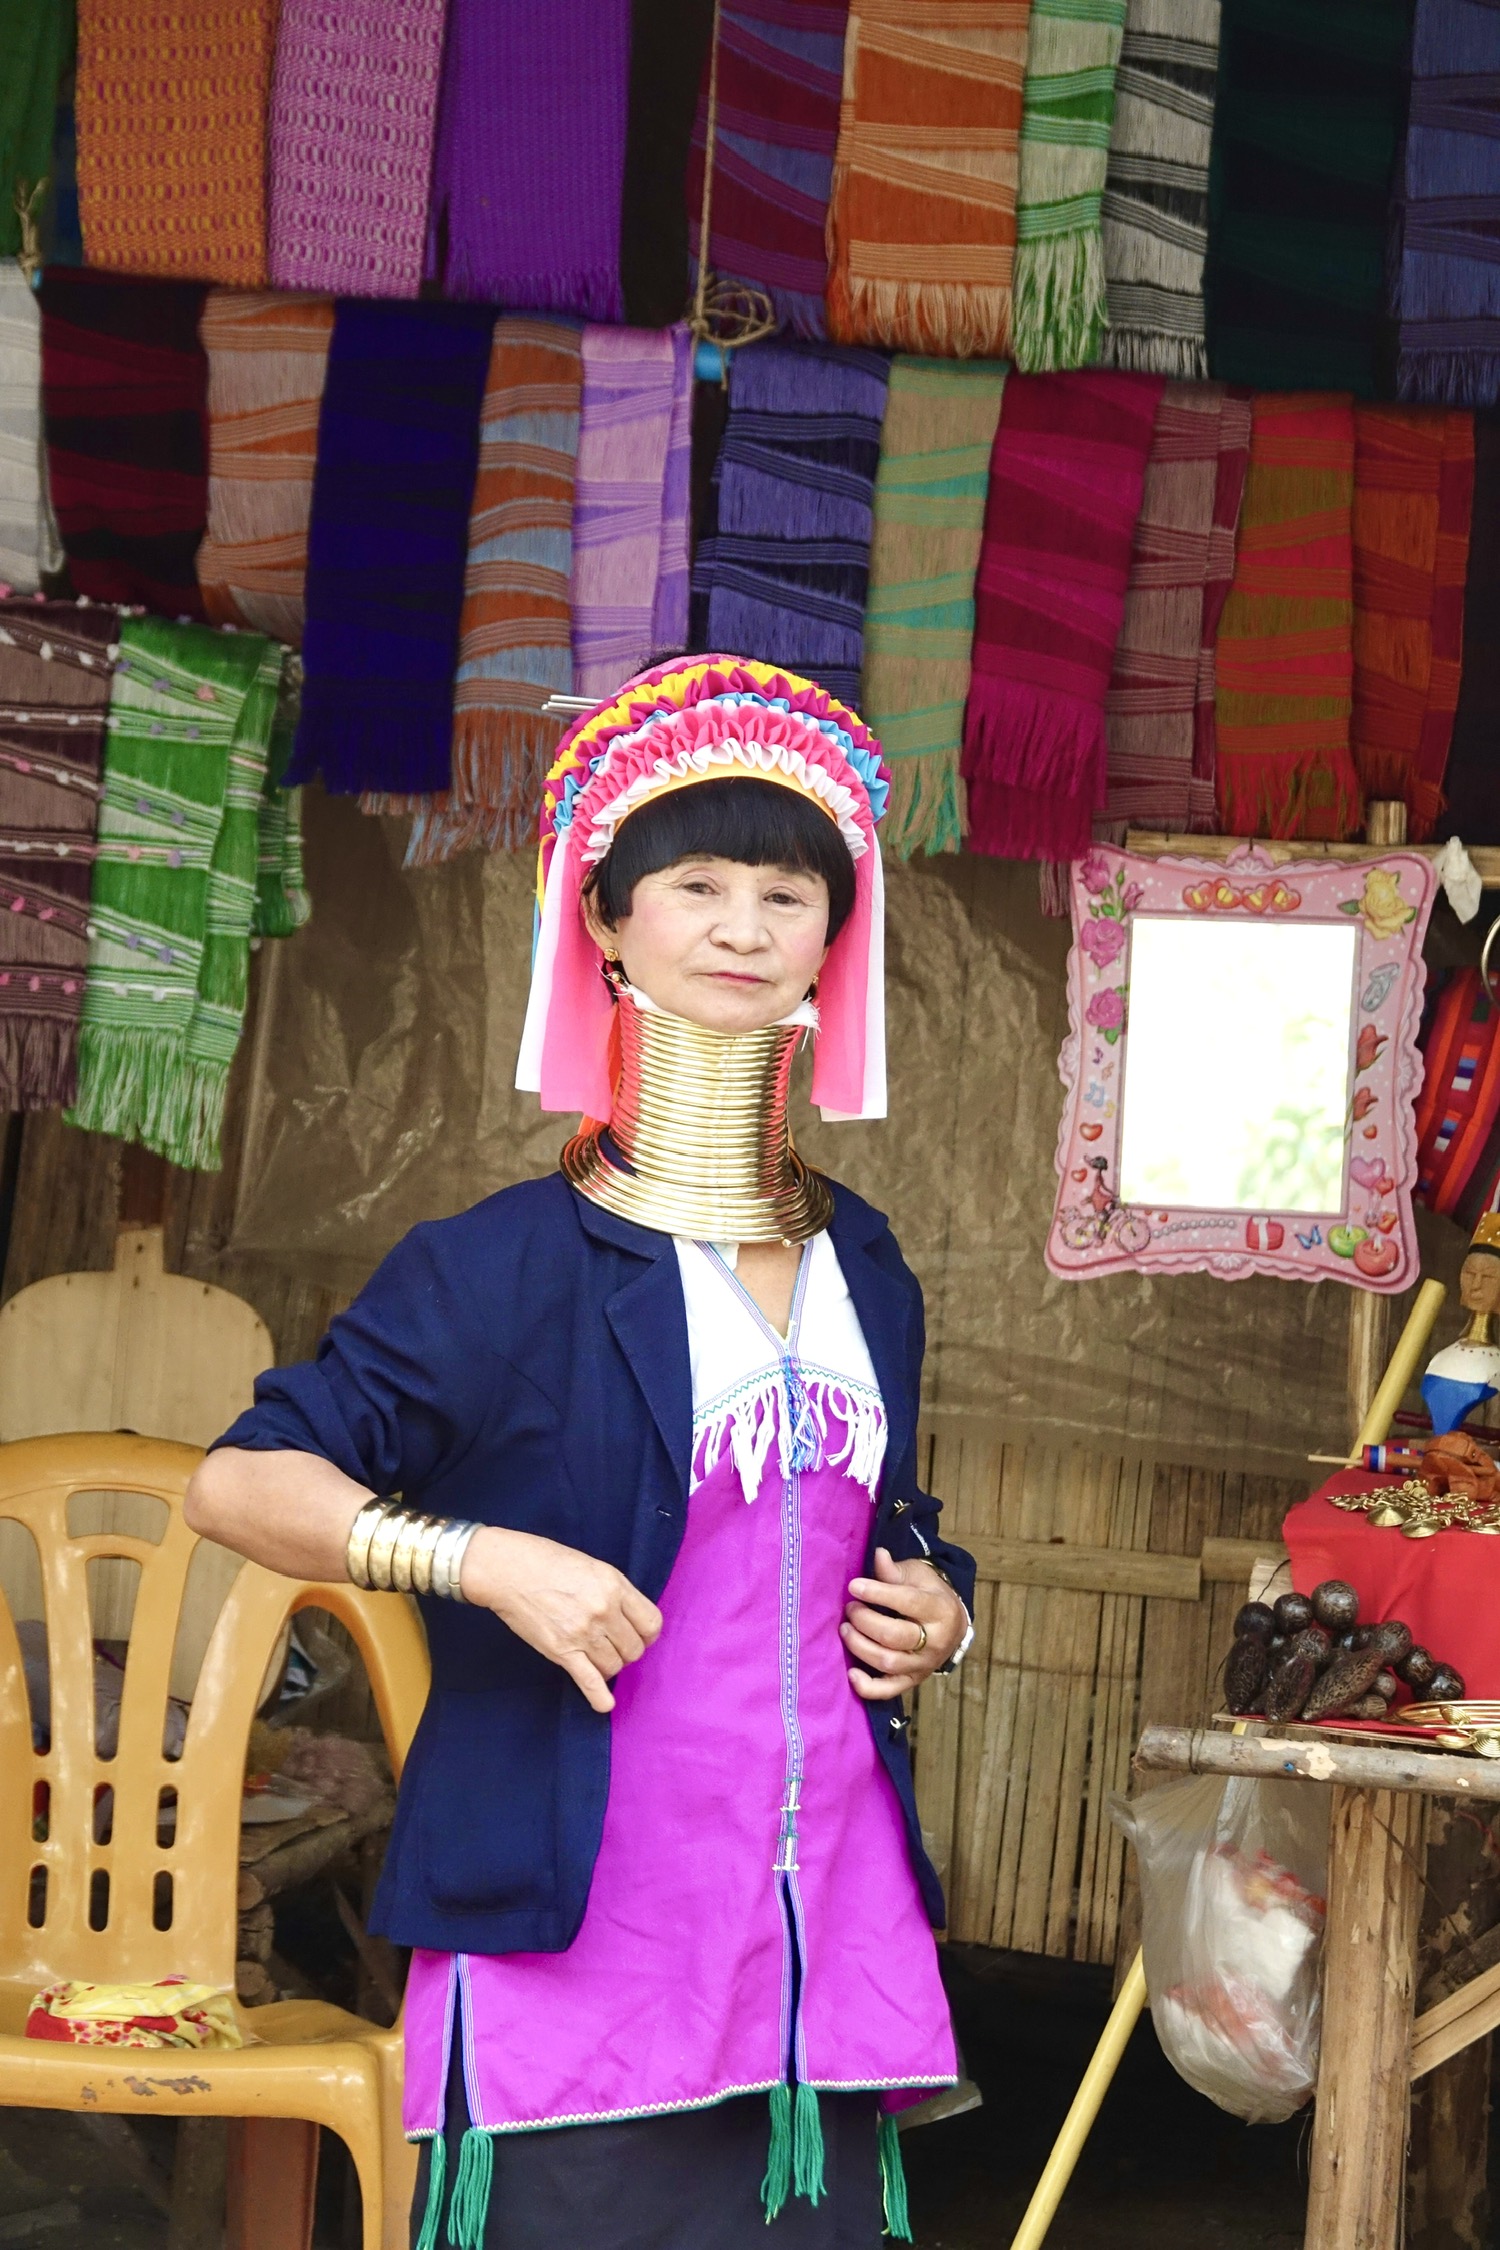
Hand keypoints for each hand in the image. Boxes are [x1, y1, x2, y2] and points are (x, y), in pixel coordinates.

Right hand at [460, 1527, 662, 1713]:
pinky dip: (599, 1697)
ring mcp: (583, 1633)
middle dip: (627, 1650)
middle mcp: (603, 1611)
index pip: (651, 1623)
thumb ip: (614, 1591)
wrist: (507, 1571)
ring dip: (609, 1666)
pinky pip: (589, 1681)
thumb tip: (629, 1617)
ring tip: (598, 1657)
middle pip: (634, 1648)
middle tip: (613, 1645)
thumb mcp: (592, 1566)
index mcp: (614, 1586)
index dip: (648, 1634)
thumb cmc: (546, 1561)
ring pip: (614, 1666)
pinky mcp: (562, 1651)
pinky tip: (604, 1704)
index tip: (640, 1636)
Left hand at [842, 1547, 966, 1702]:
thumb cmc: (930, 1595)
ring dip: (860, 1646)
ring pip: (888, 1662)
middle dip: (865, 1621)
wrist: (952, 1626)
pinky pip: (888, 1690)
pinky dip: (867, 1687)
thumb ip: (896, 1571)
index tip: (854, 1586)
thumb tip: (878, 1555)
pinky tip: (851, 1673)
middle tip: (850, 1608)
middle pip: (895, 1636)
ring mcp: (923, 1664)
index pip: (907, 1602)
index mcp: (939, 1609)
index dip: (878, 1593)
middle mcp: (934, 1641)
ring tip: (845, 1629)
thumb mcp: (918, 1576)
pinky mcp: (912, 1680)